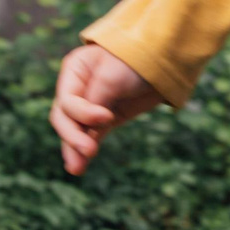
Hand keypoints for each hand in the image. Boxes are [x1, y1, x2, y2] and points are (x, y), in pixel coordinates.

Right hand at [50, 43, 162, 176]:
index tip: (108, 117)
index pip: (67, 100)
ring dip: (75, 149)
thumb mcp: (113, 76)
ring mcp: (90, 106)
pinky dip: (85, 150)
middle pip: (65, 118)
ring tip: (77, 169)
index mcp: (74, 71)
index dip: (83, 113)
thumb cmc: (135, 60)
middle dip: (73, 136)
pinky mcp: (106, 121)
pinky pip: (91, 137)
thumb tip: (87, 131)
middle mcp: (77, 89)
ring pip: (75, 131)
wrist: (164, 60)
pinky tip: (80, 166)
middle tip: (88, 151)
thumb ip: (97, 100)